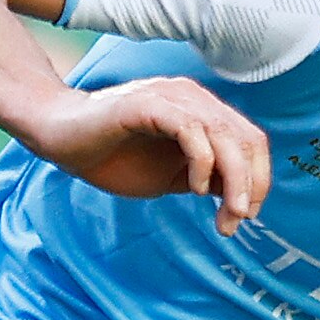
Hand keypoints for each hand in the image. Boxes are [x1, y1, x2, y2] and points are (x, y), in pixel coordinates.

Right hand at [19, 76, 269, 230]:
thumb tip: (240, 198)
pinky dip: (203, 161)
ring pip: (225, 135)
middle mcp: (195, 99)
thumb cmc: (112, 157)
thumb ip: (205, 179)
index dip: (258, 180)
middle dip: (250, 185)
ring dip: (234, 179)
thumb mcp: (170, 176)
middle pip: (245, 139)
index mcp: (203, 114)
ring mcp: (174, 98)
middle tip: (238, 221)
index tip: (245, 215)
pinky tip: (196, 187)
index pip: (250, 141)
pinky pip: (191, 129)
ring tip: (226, 213)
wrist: (61, 139)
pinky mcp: (150, 103)